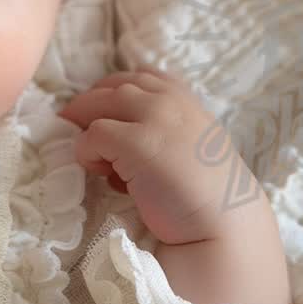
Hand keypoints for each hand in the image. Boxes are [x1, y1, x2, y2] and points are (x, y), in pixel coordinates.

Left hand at [57, 66, 265, 245]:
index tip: (105, 116)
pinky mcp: (134, 142)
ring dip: (87, 129)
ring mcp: (152, 117)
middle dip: (88, 108)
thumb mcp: (190, 144)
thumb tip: (119, 133)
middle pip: (110, 87)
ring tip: (100, 161)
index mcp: (184, 98)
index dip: (113, 93)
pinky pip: (91, 137)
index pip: (138, 77)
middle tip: (78, 133)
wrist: (224, 226)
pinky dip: (88, 155)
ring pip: (95, 105)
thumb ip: (162, 128)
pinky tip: (106, 177)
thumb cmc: (206, 194)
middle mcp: (168, 99)